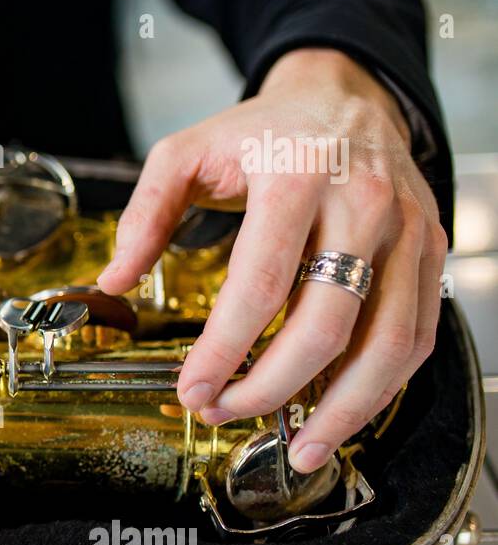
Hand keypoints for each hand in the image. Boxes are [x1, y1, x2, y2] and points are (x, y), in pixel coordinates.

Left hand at [97, 48, 446, 473]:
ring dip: (342, 408)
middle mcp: (363, 204)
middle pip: (327, 323)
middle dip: (273, 386)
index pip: (263, 281)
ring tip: (297, 449)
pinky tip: (341, 414)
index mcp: (297, 176)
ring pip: (389, 342)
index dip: (226, 347)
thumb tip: (114, 281)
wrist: (345, 96)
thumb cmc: (263, 131)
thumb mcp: (186, 151)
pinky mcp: (430, 252)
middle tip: (225, 412)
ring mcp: (407, 231)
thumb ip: (145, 214)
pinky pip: (417, 336)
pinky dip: (382, 387)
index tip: (193, 388)